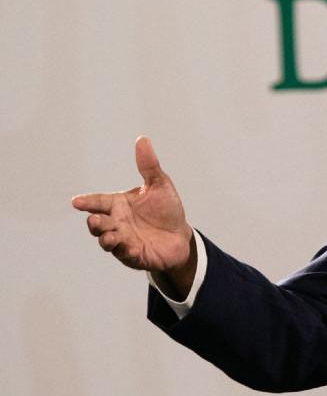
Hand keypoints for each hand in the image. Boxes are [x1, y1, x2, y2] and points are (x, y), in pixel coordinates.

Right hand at [72, 137, 196, 294]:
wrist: (180, 236)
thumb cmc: (166, 210)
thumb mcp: (160, 185)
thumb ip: (149, 166)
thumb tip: (142, 140)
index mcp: (119, 204)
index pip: (99, 201)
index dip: (87, 201)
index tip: (76, 202)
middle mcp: (116, 222)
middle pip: (97, 222)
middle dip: (94, 222)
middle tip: (96, 219)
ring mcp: (122, 240)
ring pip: (106, 240)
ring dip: (105, 238)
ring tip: (111, 235)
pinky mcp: (132, 255)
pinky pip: (124, 254)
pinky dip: (125, 251)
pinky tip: (130, 247)